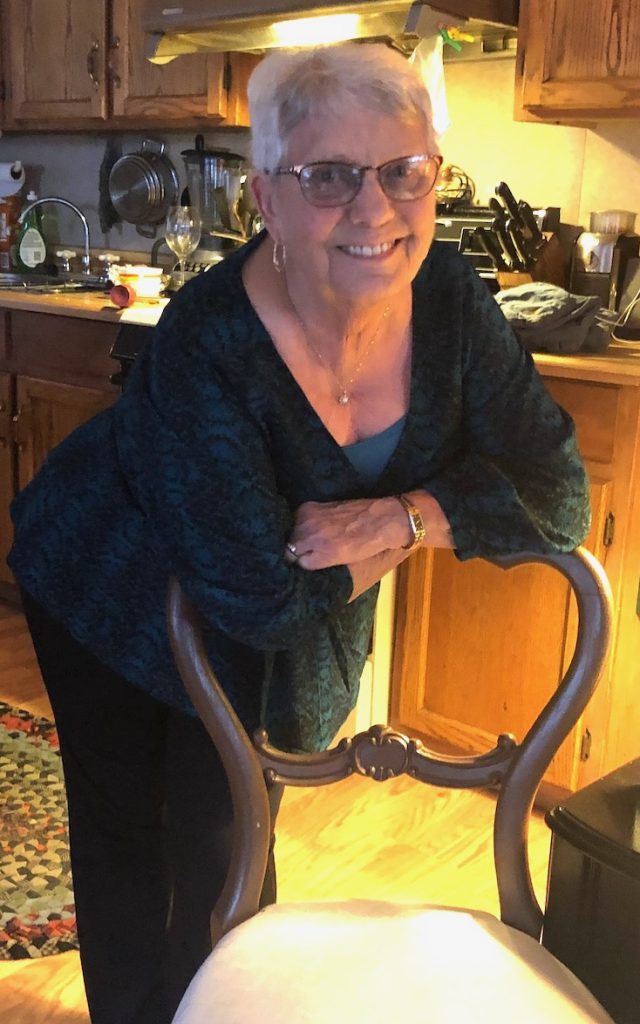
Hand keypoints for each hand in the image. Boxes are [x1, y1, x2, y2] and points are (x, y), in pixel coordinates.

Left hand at [285, 497, 408, 569]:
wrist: (381, 520)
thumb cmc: (359, 514)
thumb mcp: (328, 509)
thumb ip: (312, 518)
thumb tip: (298, 532)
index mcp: (306, 510)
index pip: (287, 529)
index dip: (294, 539)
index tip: (299, 544)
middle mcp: (306, 523)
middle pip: (288, 543)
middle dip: (296, 549)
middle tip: (308, 553)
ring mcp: (314, 539)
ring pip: (293, 556)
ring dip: (302, 558)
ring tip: (318, 557)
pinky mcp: (325, 555)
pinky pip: (306, 565)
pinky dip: (312, 566)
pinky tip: (324, 562)